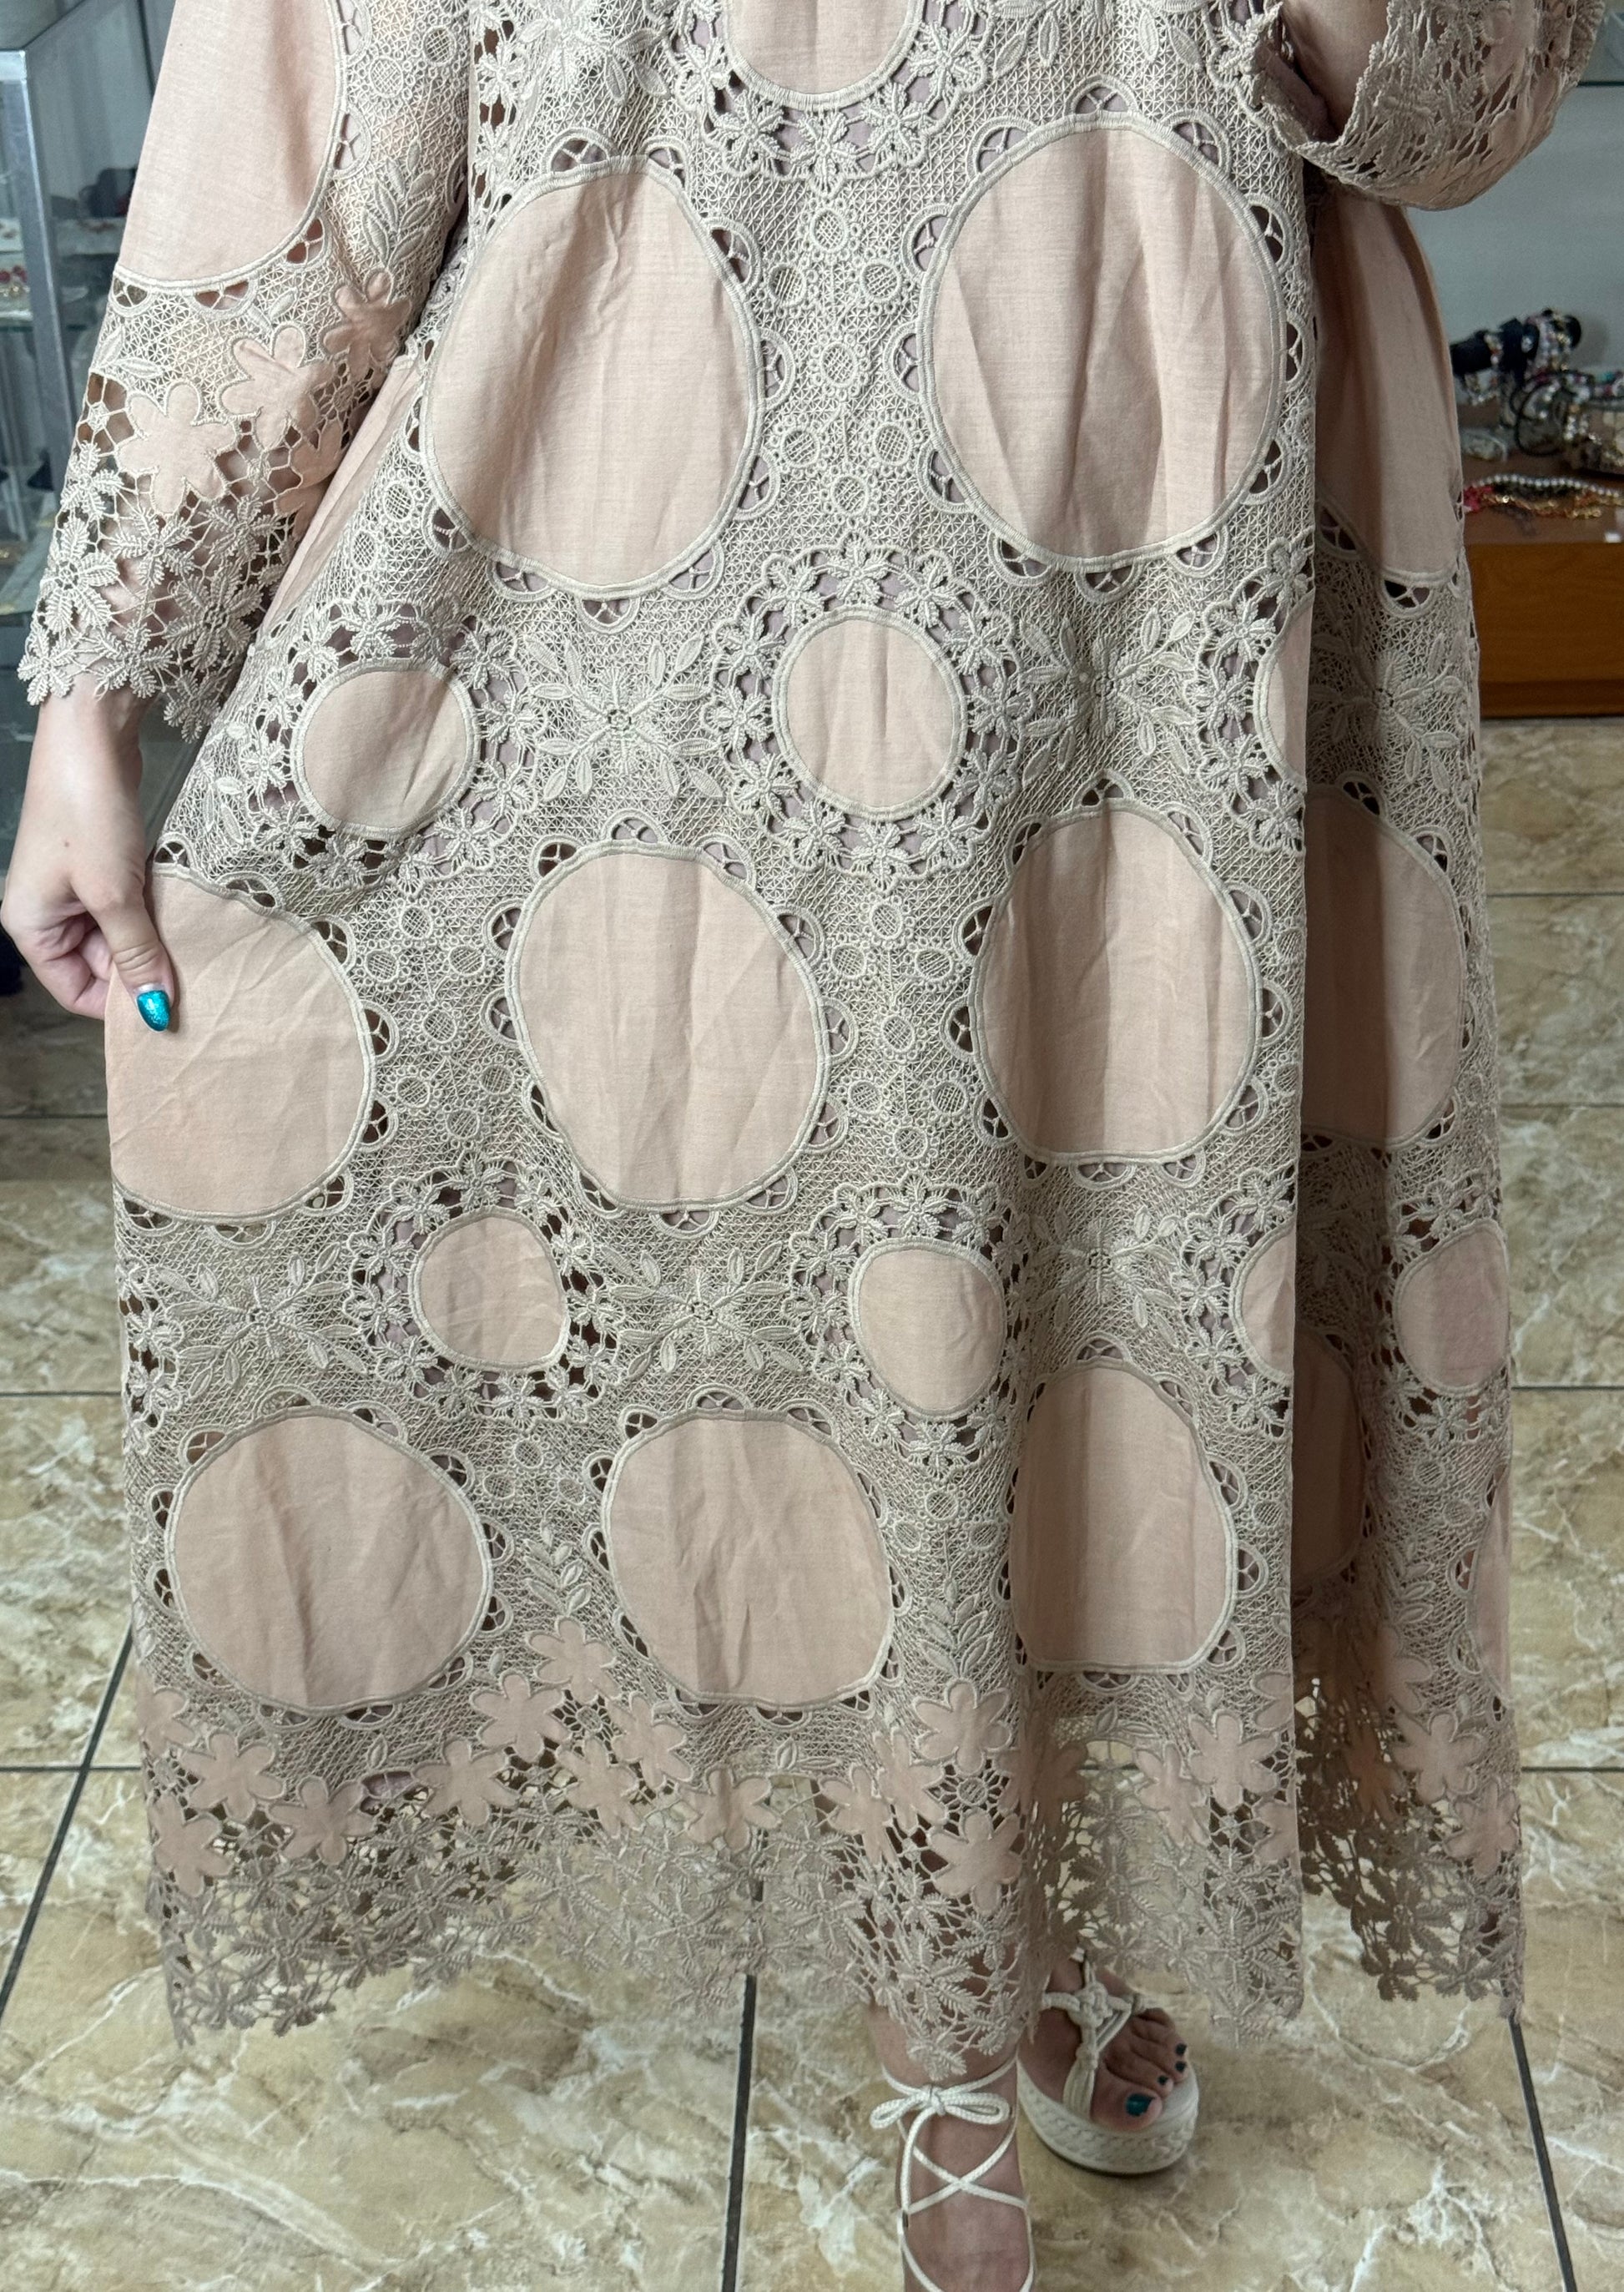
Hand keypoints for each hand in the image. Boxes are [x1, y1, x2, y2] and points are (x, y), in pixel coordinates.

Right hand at [0, 680, 173, 1027]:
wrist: (91, 738)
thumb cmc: (88, 814)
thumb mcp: (114, 894)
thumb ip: (136, 954)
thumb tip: (155, 1010)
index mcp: (31, 927)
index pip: (75, 992)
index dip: (119, 1005)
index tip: (168, 1011)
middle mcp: (47, 913)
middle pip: (100, 966)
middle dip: (142, 969)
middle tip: (192, 976)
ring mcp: (74, 888)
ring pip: (120, 936)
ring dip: (153, 940)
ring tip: (190, 944)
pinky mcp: (101, 865)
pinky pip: (130, 907)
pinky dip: (154, 913)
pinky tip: (181, 914)